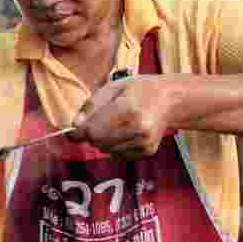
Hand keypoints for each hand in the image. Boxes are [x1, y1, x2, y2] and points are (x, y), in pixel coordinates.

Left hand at [71, 75, 189, 158]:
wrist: (170, 100)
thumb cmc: (140, 89)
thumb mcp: (113, 87)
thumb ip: (91, 106)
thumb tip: (74, 125)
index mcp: (129, 109)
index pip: (93, 131)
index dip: (78, 133)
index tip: (72, 132)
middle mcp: (138, 129)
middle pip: (98, 142)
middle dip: (91, 134)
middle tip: (99, 120)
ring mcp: (144, 143)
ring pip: (106, 150)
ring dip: (103, 140)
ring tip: (116, 123)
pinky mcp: (147, 151)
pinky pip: (118, 154)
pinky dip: (115, 145)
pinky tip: (125, 131)